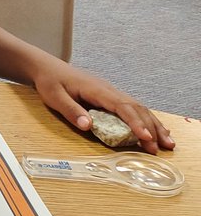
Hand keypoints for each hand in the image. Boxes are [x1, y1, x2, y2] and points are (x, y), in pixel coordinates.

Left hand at [32, 61, 174, 152]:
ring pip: (138, 108)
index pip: (122, 106)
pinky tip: (154, 130)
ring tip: (168, 143)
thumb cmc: (50, 81)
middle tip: (162, 148)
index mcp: (96, 89)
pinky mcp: (109, 97)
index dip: (135, 122)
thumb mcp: (54, 97)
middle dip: (151, 128)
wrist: (47, 67)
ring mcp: (110, 92)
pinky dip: (145, 120)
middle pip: (136, 108)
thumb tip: (87, 126)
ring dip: (153, 125)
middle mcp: (108, 89)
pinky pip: (131, 108)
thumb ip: (71, 110)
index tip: (146, 137)